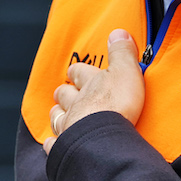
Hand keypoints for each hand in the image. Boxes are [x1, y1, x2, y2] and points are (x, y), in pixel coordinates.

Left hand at [44, 29, 144, 154]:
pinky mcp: (65, 148)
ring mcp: (67, 126)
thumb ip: (122, 53)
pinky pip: (54, 145)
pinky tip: (55, 144)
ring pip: (56, 117)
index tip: (78, 72)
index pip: (79, 72)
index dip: (78, 72)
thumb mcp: (126, 73)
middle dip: (65, 94)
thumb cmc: (116, 106)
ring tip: (63, 117)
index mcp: (89, 84)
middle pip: (63, 95)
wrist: (103, 141)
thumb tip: (118, 32)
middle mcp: (74, 104)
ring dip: (58, 116)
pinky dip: (54, 143)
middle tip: (67, 94)